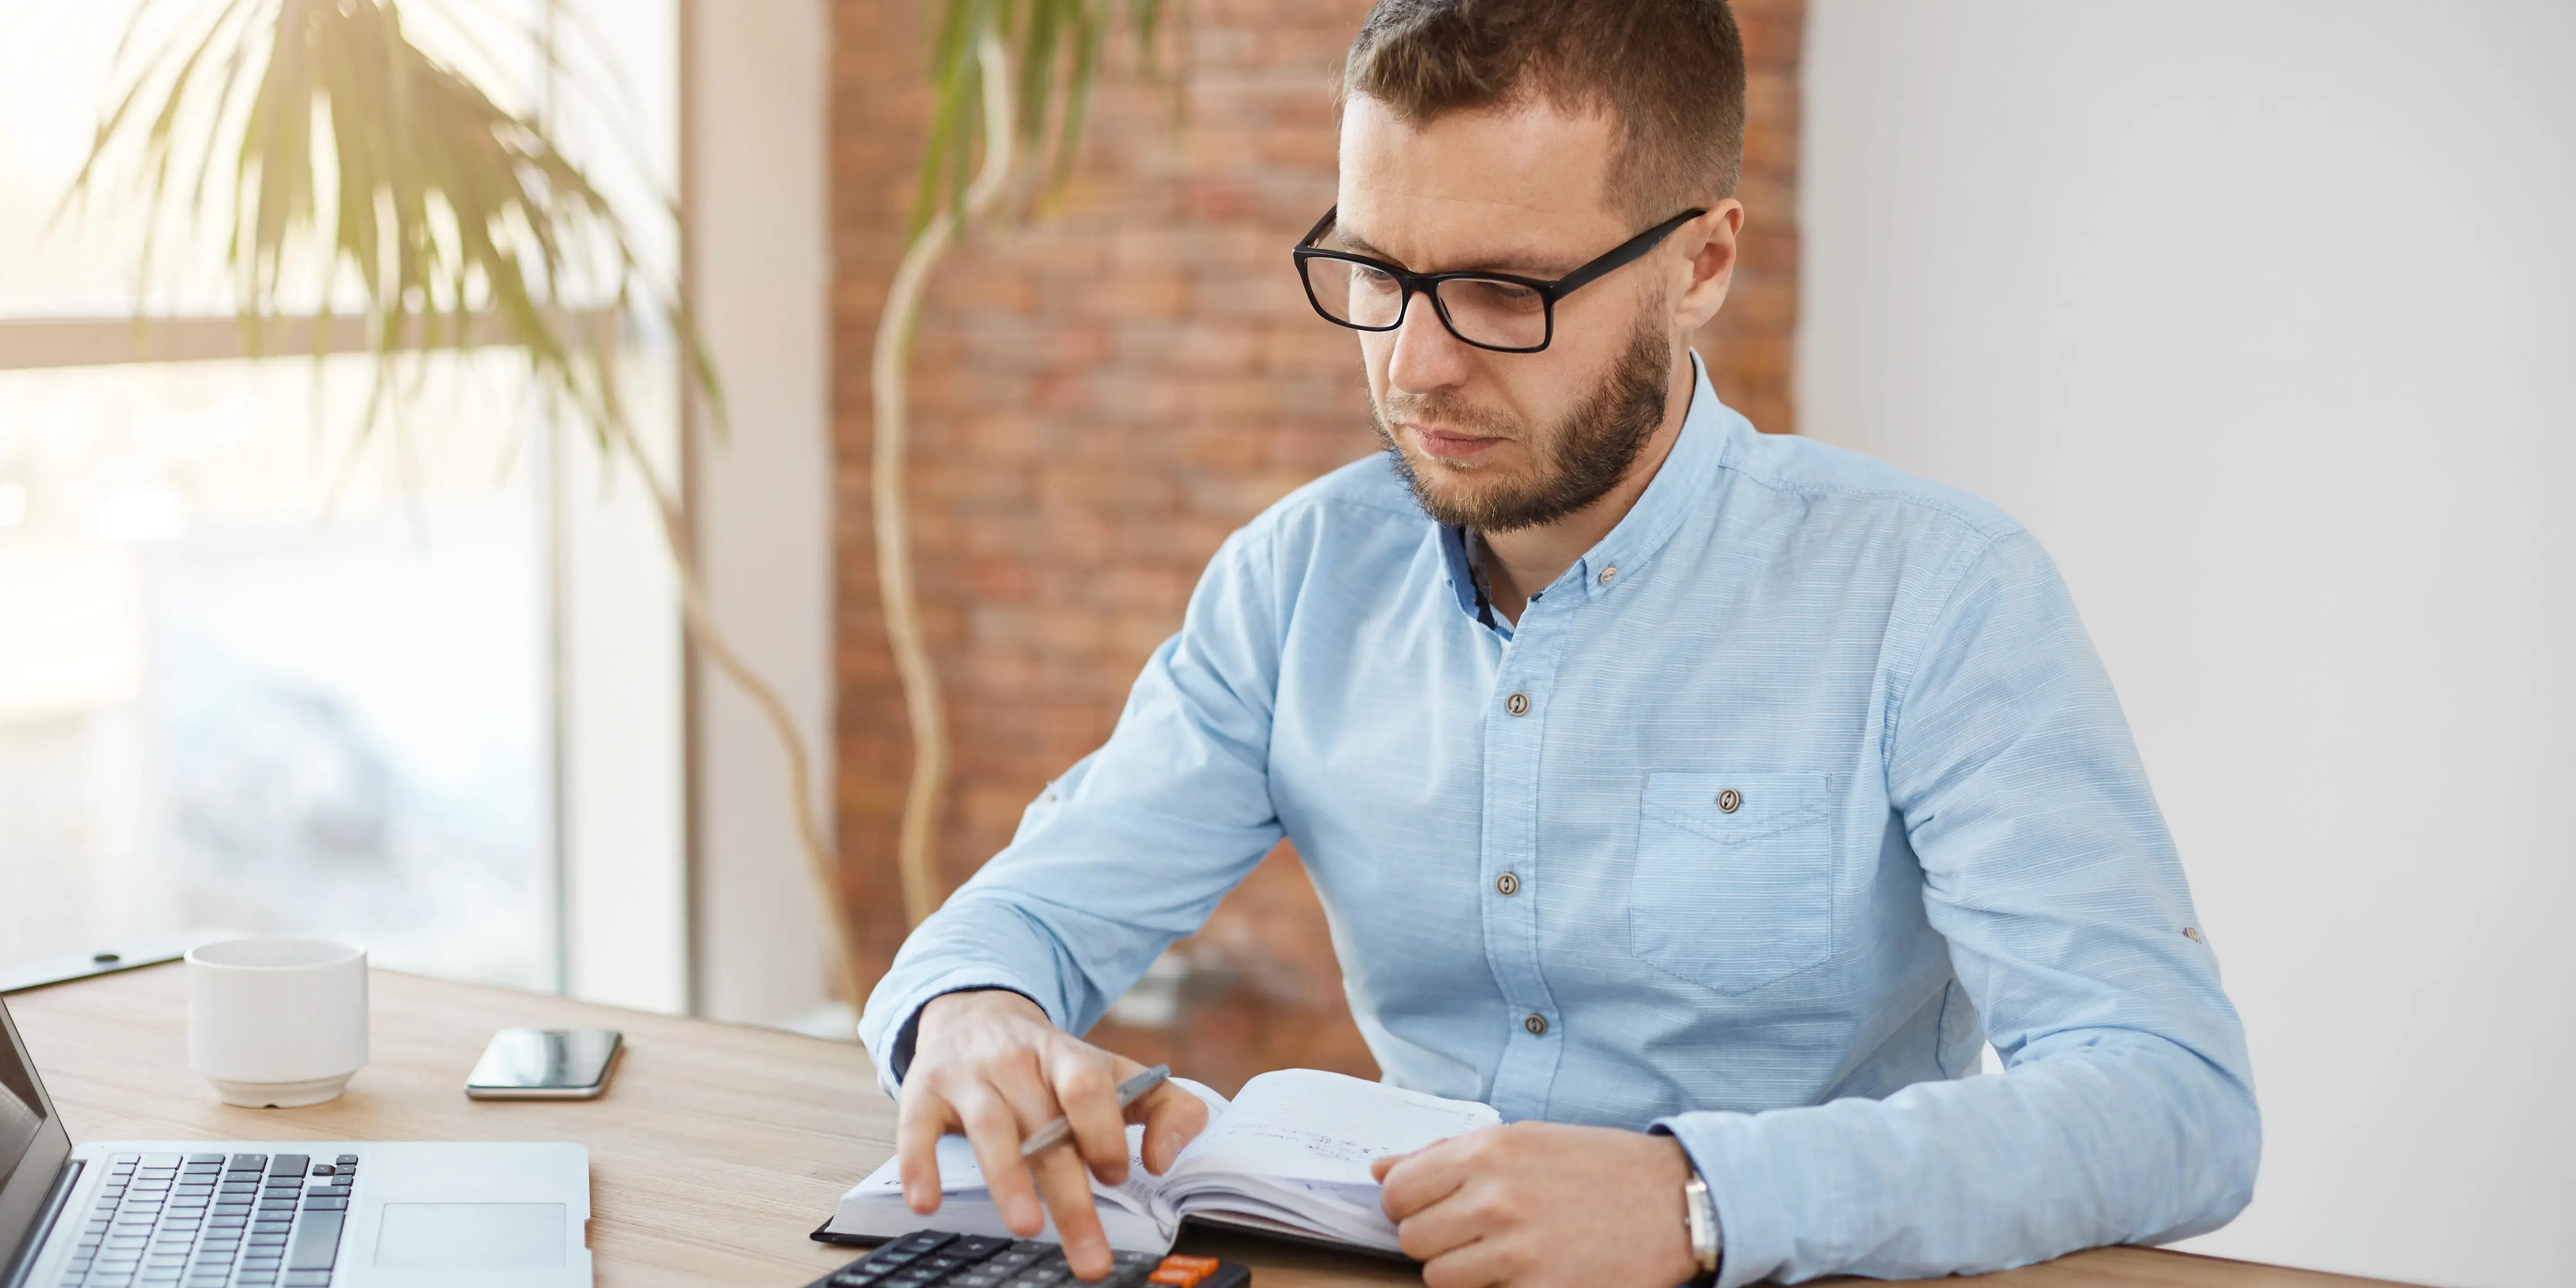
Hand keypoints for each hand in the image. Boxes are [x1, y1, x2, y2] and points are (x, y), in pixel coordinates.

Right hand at [896, 990, 1209, 1280]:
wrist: (976, 1011)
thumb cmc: (1054, 1064)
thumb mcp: (1116, 1072)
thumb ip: (1167, 1108)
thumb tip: (1162, 1161)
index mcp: (1069, 1058)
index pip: (1088, 1088)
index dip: (1104, 1132)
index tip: (1116, 1176)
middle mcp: (1018, 1063)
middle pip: (1046, 1130)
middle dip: (1072, 1198)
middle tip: (1091, 1258)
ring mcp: (969, 1076)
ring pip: (990, 1128)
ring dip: (1009, 1179)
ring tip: (1027, 1226)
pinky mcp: (924, 1091)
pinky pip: (917, 1128)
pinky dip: (920, 1164)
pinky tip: (927, 1202)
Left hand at [1373, 1121, 1699, 1287]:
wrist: (1676, 1202)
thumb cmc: (1598, 1166)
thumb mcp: (1524, 1139)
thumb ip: (1447, 1154)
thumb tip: (1382, 1169)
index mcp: (1488, 1152)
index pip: (1398, 1191)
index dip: (1408, 1203)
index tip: (1432, 1206)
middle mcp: (1496, 1199)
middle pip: (1412, 1238)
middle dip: (1434, 1238)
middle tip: (1472, 1231)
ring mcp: (1517, 1251)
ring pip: (1438, 1276)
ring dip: (1460, 1269)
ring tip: (1501, 1252)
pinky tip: (1526, 1270)